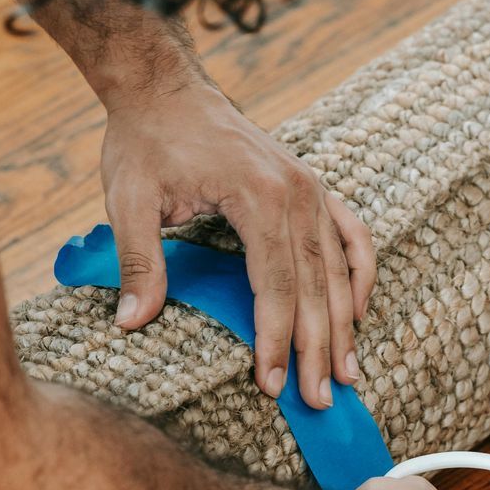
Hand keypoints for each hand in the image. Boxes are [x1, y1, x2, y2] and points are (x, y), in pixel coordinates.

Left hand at [99, 74, 374, 408]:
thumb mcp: (129, 200)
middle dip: (319, 348)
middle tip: (321, 400)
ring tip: (349, 374)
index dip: (276, 340)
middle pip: (316, 286)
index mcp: (258, 196)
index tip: (272, 386)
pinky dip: (360, 275)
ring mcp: (311, 188)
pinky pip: (352, 236)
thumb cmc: (146, 143)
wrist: (165, 88)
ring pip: (338, 269)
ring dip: (345, 324)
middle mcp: (296, 192)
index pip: (277, 286)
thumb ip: (139, 261)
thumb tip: (132, 322)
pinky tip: (360, 312)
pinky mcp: (312, 187)